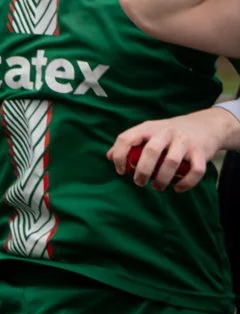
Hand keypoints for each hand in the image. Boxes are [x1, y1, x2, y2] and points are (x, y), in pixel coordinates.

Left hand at [108, 106, 239, 191]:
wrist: (206, 125)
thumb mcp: (148, 131)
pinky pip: (195, 170)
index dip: (119, 156)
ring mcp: (185, 141)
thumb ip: (130, 142)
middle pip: (150, 152)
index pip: (126, 138)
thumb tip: (108, 157)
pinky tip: (178, 188)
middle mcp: (166, 132)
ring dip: (162, 179)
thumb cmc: (170, 132)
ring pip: (172, 162)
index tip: (120, 171)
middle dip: (142, 171)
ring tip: (157, 187)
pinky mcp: (201, 152)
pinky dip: (186, 182)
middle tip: (139, 183)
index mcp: (148, 127)